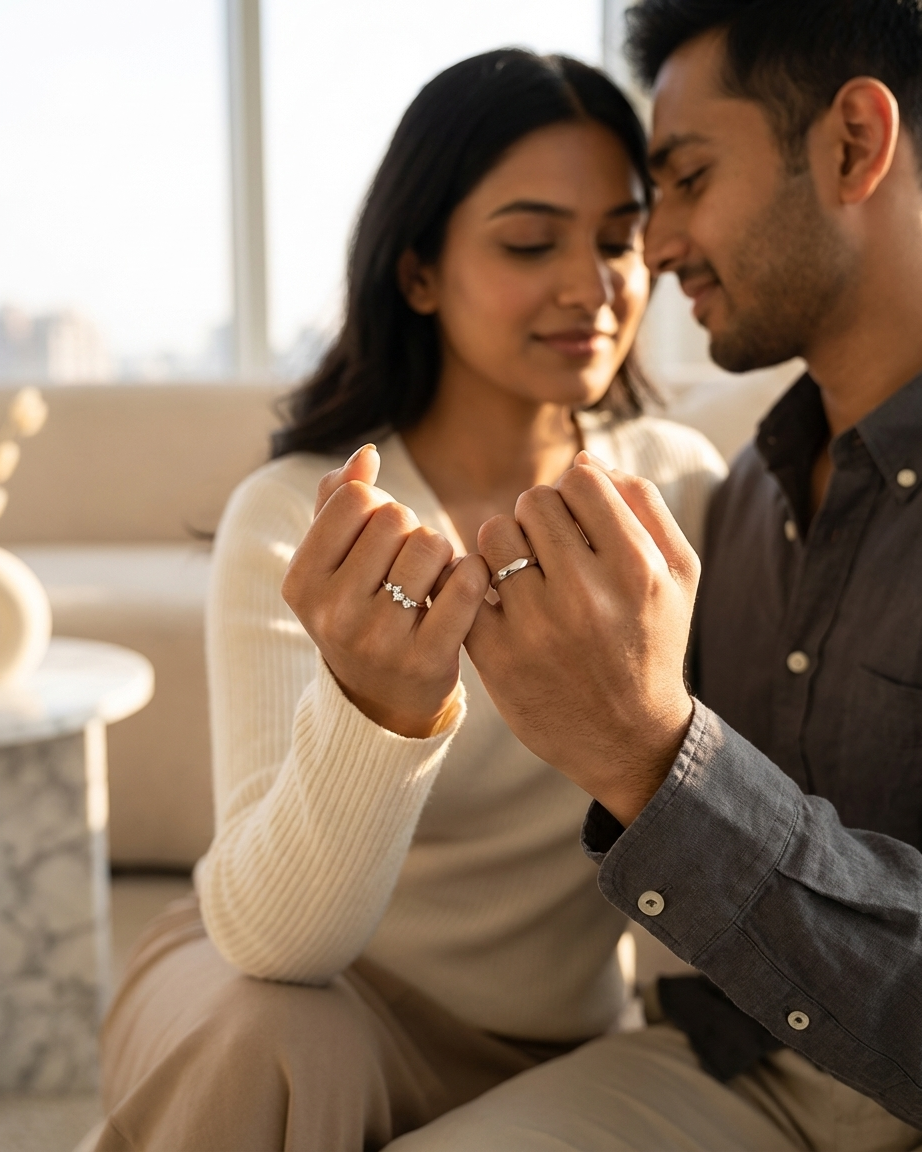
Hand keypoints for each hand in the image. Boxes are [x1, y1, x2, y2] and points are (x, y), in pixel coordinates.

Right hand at [282, 445, 490, 738]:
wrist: (382, 697)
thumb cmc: (358, 608)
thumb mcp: (331, 561)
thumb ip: (338, 500)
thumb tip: (367, 454)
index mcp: (302, 582)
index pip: (355, 499)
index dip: (379, 506)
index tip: (379, 536)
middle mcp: (333, 614)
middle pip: (395, 518)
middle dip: (410, 530)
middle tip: (409, 561)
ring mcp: (379, 640)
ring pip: (431, 545)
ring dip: (441, 553)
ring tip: (431, 578)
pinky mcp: (427, 660)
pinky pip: (465, 582)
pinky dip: (471, 574)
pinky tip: (463, 588)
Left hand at [465, 452, 697, 824]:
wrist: (629, 738)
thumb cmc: (653, 642)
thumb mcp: (677, 573)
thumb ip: (643, 505)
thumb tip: (585, 461)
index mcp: (637, 569)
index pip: (581, 480)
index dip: (575, 491)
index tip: (578, 521)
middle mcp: (587, 595)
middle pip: (534, 501)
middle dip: (539, 517)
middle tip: (548, 548)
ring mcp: (538, 627)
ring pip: (494, 534)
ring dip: (504, 545)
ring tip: (524, 572)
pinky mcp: (498, 656)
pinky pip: (466, 584)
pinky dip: (476, 582)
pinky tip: (497, 597)